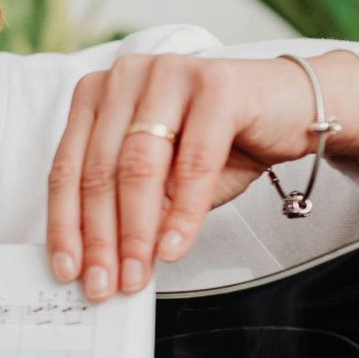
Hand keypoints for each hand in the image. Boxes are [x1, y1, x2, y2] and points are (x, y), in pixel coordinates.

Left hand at [46, 49, 358, 300]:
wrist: (292, 108)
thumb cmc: (224, 139)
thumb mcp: (165, 180)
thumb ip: (132, 207)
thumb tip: (103, 260)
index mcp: (100, 94)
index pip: (68, 168)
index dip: (65, 226)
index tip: (68, 269)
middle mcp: (127, 76)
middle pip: (100, 171)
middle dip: (101, 238)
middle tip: (105, 283)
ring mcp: (170, 74)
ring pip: (139, 168)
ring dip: (136, 232)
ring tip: (137, 273)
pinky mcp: (217, 85)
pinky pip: (193, 163)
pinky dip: (183, 213)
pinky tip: (173, 246)